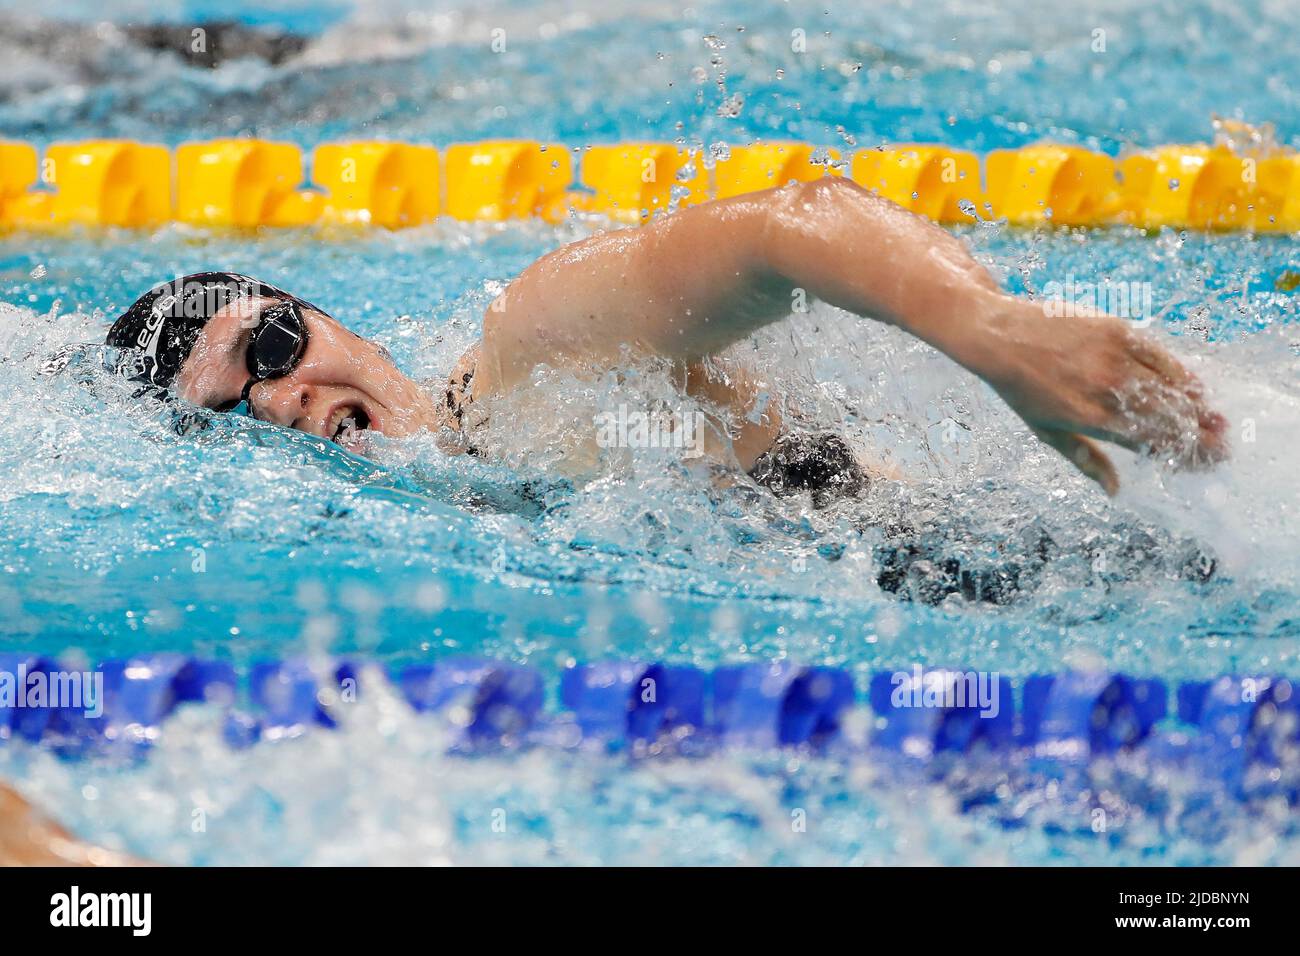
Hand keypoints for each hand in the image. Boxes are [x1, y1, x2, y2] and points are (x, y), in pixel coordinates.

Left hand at [973, 299, 1227, 493]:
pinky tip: (1194, 389)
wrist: (999, 336)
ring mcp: (1112, 357)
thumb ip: (1086, 460)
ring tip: (1215, 421)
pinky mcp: (1117, 330)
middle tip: (1221, 444)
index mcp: (1089, 419)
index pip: (1148, 441)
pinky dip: (1180, 374)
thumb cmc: (1021, 388)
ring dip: (1197, 407)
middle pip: (1166, 416)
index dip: (1180, 453)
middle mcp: (1104, 389)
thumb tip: (1116, 491)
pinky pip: (1160, 355)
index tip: (1203, 462)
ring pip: (1168, 387)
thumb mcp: (1046, 432)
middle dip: (1200, 434)